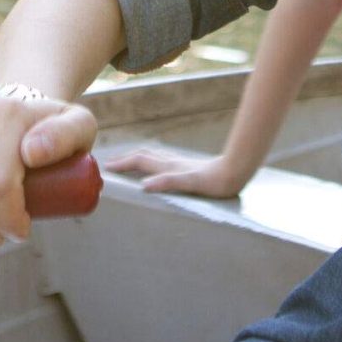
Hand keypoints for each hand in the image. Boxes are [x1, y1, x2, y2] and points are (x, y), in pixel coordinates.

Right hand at [103, 145, 251, 197]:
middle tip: (112, 163)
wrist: (235, 171)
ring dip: (139, 158)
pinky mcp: (189, 168)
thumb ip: (168, 182)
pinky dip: (154, 162)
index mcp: (168, 167)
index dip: (122, 163)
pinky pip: (165, 162)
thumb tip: (144, 184)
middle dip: (126, 159)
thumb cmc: (215, 181)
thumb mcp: (190, 183)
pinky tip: (160, 168)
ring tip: (131, 162)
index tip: (106, 166)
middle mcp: (172, 162)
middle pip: (144, 156)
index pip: (140, 162)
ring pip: (154, 157)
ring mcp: (180, 164)